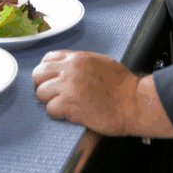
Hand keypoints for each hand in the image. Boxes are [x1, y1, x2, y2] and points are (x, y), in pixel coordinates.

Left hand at [32, 51, 172, 137]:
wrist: (134, 103)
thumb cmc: (123, 87)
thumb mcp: (101, 63)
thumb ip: (81, 64)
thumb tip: (68, 69)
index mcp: (78, 58)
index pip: (48, 58)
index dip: (47, 71)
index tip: (51, 80)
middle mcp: (70, 69)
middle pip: (38, 74)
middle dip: (43, 85)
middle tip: (53, 95)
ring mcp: (68, 86)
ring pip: (41, 93)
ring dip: (50, 101)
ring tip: (65, 106)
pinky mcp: (69, 104)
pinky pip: (50, 109)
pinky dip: (58, 114)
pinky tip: (71, 113)